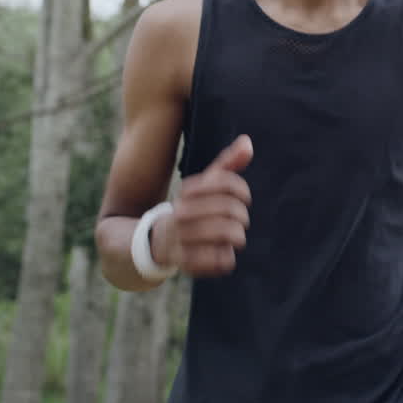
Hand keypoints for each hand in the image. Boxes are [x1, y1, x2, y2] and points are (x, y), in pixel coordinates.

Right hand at [153, 135, 252, 277]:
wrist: (155, 241)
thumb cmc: (192, 208)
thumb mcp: (206, 184)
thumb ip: (227, 163)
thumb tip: (248, 141)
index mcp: (188, 191)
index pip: (226, 182)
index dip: (242, 190)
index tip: (243, 197)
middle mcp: (181, 212)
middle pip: (231, 209)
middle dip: (242, 216)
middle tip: (238, 221)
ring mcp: (180, 237)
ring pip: (228, 234)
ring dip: (237, 237)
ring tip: (232, 237)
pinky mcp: (184, 262)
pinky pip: (220, 260)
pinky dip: (226, 257)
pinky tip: (220, 253)